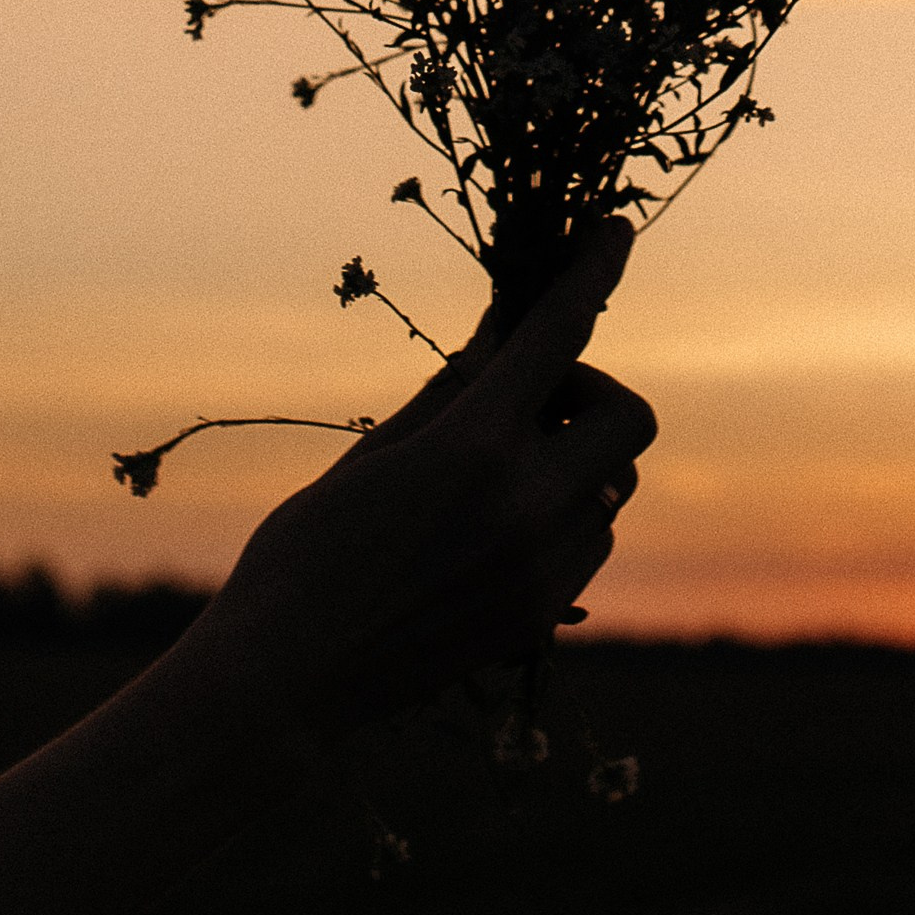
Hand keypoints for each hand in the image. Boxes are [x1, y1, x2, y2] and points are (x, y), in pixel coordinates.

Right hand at [192, 220, 654, 727]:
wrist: (286, 686)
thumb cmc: (305, 553)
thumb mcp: (375, 453)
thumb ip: (454, 389)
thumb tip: (505, 327)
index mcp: (473, 448)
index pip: (558, 334)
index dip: (592, 269)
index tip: (616, 228)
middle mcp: (527, 506)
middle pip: (628, 419)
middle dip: (590, 393)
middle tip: (527, 400)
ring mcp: (543, 569)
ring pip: (615, 484)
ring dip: (577, 457)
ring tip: (496, 469)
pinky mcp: (541, 617)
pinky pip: (592, 540)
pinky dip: (568, 513)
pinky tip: (498, 524)